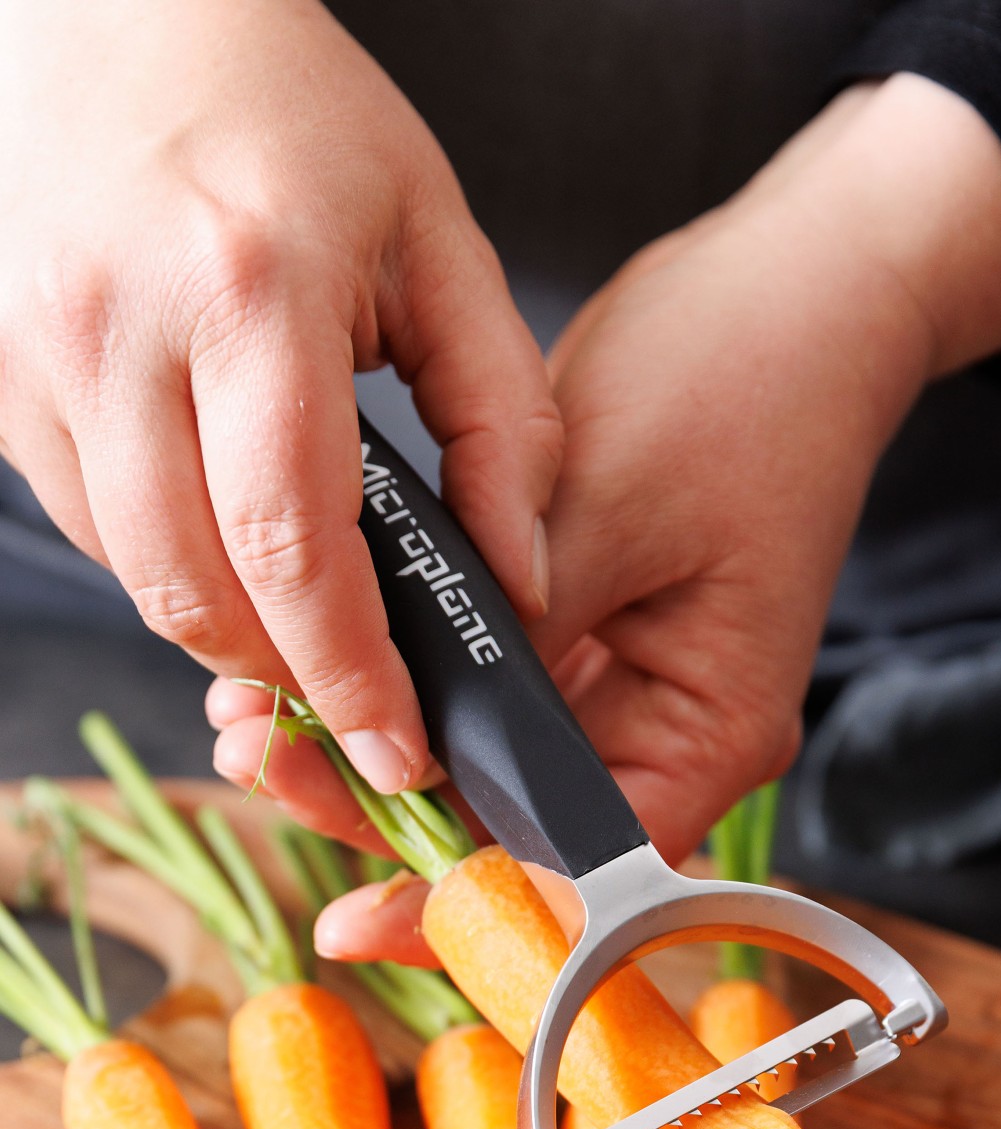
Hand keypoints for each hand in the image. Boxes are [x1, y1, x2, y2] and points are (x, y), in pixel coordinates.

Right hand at [0, 0, 559, 793]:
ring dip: (228, 627)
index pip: (293, 546)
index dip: (350, 675)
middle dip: (289, 675)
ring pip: (133, 574)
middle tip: (362, 705)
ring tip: (306, 618)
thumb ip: (503, 420)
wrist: (121, 8)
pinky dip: (168, 562)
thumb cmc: (297, 117)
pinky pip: (85, 523)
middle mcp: (119, 328)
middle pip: (197, 590)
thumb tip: (523, 581)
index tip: (398, 752)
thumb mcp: (440, 241)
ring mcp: (37, 353)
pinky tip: (228, 531)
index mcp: (249, 292)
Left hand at [217, 74, 1000, 963]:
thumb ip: (508, 626)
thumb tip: (392, 710)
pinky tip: (313, 659)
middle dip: (389, 811)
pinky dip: (406, 681)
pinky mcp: (586, 633)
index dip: (468, 902)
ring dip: (381, 743)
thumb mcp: (610, 503)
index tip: (358, 922)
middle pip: (520, 829)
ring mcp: (624, 684)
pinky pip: (484, 692)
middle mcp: (666, 732)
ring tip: (258, 721)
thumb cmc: (739, 382)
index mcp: (707, 732)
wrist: (799, 288)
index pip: (582, 867)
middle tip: (263, 765)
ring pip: (488, 765)